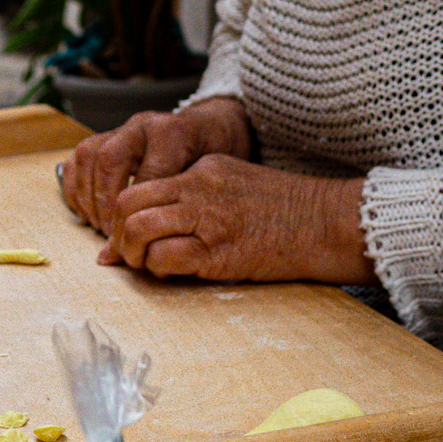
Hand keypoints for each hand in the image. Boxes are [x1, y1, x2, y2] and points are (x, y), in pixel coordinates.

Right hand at [63, 98, 251, 234]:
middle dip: (106, 201)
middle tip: (110, 231)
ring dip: (88, 195)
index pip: (147, 173)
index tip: (134, 236)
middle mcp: (144, 125)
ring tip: (98, 223)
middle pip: (110, 158)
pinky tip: (85, 209)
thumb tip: (153, 251)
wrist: (209, 130)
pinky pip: (79, 156)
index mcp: (173, 133)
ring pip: (89, 153)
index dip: (137, 209)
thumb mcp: (207, 180)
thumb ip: (180, 207)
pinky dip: (76, 185)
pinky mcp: (107, 136)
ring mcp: (122, 128)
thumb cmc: (211, 162)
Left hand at [104, 154, 375, 283]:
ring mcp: (207, 217)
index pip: (139, 184)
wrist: (326, 223)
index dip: (121, 213)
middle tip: (124, 252)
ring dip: (131, 253)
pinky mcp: (218, 250)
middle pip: (126, 202)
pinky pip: (165, 257)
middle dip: (116, 232)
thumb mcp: (235, 184)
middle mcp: (198, 187)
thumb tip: (155, 222)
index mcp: (201, 169)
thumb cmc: (285, 211)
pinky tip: (171, 273)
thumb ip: (196, 196)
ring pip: (137, 228)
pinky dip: (157, 269)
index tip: (123, 233)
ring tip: (144, 264)